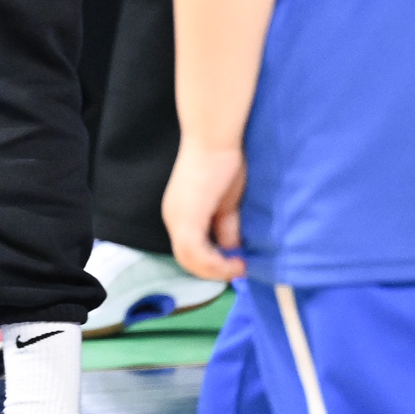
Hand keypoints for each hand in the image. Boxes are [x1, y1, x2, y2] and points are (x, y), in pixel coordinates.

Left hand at [164, 141, 248, 281]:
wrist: (215, 142)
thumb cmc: (223, 165)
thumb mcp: (227, 206)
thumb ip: (226, 227)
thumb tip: (232, 249)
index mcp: (180, 215)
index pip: (189, 252)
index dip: (213, 264)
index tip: (238, 265)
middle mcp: (172, 218)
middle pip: (187, 260)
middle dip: (215, 271)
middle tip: (242, 269)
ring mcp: (176, 218)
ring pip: (189, 260)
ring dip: (217, 270)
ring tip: (241, 266)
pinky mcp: (186, 218)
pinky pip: (196, 253)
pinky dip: (216, 263)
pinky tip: (236, 261)